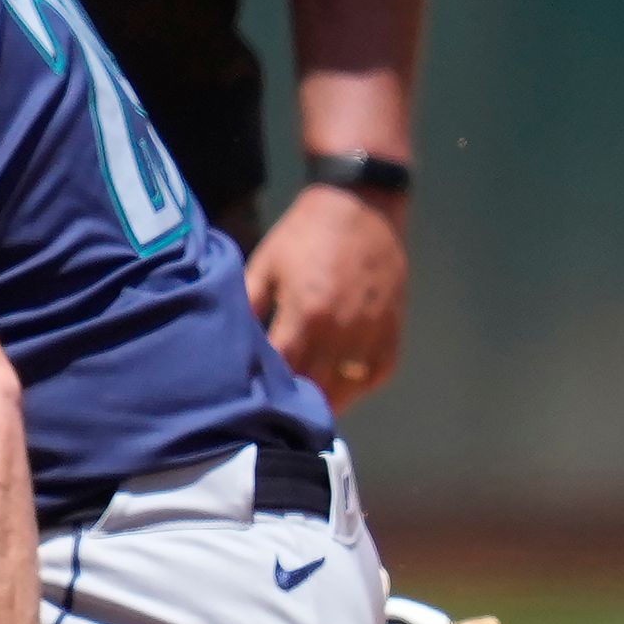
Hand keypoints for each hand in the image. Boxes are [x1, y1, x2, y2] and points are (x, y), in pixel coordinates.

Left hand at [244, 183, 407, 404]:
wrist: (360, 206)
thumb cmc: (304, 235)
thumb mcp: (264, 266)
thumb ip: (249, 307)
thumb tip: (230, 345)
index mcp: (306, 315)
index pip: (282, 371)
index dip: (265, 390)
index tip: (249, 402)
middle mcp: (343, 329)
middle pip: (316, 387)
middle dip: (293, 404)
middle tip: (273, 417)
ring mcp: (373, 330)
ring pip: (349, 388)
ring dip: (326, 403)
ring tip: (303, 413)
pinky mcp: (393, 326)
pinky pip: (378, 372)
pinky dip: (359, 387)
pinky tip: (339, 391)